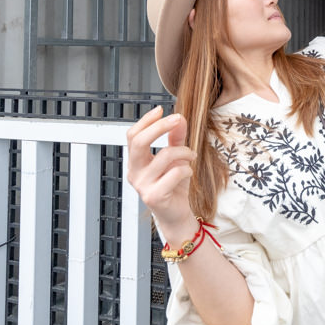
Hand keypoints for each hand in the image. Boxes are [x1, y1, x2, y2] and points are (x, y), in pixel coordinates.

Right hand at [125, 106, 198, 241]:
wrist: (177, 215)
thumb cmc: (174, 186)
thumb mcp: (176, 158)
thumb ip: (175, 139)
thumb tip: (179, 118)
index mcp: (135, 162)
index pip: (133, 136)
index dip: (146, 121)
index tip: (161, 109)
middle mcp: (134, 173)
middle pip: (139, 141)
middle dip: (160, 126)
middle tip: (178, 119)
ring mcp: (142, 186)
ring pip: (165, 155)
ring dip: (184, 151)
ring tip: (192, 156)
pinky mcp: (154, 196)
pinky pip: (175, 173)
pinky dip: (187, 169)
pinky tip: (188, 173)